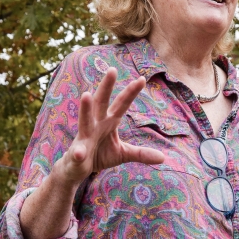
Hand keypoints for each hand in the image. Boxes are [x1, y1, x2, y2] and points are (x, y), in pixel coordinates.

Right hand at [54, 67, 164, 184]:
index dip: (130, 93)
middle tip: (112, 69)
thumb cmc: (99, 155)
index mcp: (108, 122)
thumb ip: (140, 153)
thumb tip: (163, 157)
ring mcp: (84, 138)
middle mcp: (95, 124)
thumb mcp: (122, 153)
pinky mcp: (76, 154)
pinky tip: (80, 153)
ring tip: (86, 95)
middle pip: (101, 103)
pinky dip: (78, 153)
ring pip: (84, 121)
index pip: (121, 104)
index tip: (142, 79)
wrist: (76, 169)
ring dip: (85, 108)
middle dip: (106, 87)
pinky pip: (77, 153)